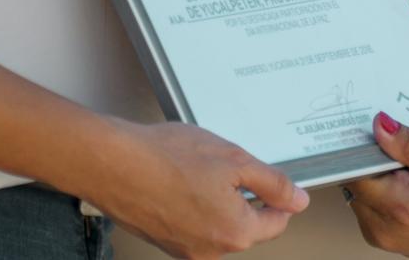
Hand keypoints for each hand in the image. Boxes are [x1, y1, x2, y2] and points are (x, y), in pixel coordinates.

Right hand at [85, 119, 305, 258]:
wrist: (111, 163)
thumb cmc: (164, 158)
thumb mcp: (233, 158)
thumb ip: (272, 182)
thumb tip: (297, 199)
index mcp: (236, 233)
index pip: (276, 221)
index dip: (273, 194)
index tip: (262, 178)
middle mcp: (212, 251)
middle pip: (244, 225)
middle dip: (238, 195)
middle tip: (216, 166)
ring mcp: (185, 250)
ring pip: (216, 224)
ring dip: (211, 200)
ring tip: (189, 170)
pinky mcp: (164, 241)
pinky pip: (190, 225)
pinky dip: (188, 205)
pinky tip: (173, 180)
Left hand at [344, 114, 408, 258]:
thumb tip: (378, 125)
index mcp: (401, 205)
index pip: (352, 168)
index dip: (359, 147)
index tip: (372, 132)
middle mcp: (386, 228)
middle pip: (353, 180)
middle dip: (370, 161)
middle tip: (402, 153)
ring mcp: (384, 238)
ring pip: (358, 193)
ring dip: (376, 178)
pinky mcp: (386, 241)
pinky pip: (368, 208)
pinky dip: (382, 193)